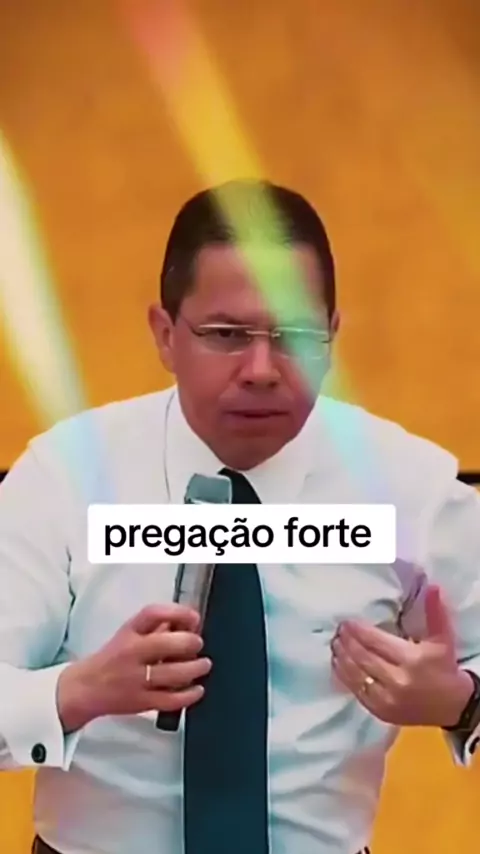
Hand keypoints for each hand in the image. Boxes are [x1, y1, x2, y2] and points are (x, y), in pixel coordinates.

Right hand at [57, 603, 210, 731]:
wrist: (85, 688)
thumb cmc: (112, 658)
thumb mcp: (129, 634)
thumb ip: (156, 627)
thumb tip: (187, 622)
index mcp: (128, 633)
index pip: (152, 614)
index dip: (178, 612)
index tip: (194, 617)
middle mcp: (131, 654)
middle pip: (165, 644)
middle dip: (190, 642)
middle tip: (198, 643)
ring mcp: (136, 680)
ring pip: (172, 674)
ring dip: (195, 668)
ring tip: (204, 664)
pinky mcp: (141, 703)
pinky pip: (170, 700)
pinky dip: (189, 695)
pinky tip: (197, 689)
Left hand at [331, 585, 473, 726]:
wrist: (454, 707)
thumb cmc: (444, 668)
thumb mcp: (443, 639)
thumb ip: (435, 612)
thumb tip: (433, 587)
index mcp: (411, 660)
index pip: (377, 642)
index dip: (359, 631)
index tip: (347, 622)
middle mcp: (397, 680)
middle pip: (363, 657)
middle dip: (348, 642)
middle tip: (338, 630)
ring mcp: (387, 699)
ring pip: (356, 674)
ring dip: (342, 658)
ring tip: (335, 644)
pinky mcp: (380, 712)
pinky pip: (356, 692)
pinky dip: (344, 676)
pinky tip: (338, 664)